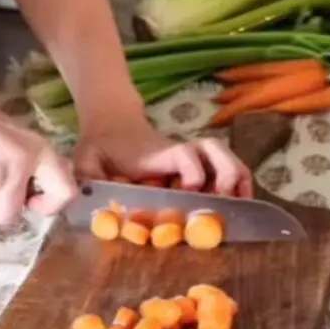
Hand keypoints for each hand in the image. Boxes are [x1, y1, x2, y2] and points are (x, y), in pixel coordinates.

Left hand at [74, 117, 253, 197]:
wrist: (112, 125)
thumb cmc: (101, 147)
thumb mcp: (86, 161)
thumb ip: (88, 179)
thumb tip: (87, 201)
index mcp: (155, 155)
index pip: (182, 154)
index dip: (191, 170)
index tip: (190, 189)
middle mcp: (178, 154)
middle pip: (213, 150)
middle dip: (226, 172)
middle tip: (225, 198)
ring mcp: (191, 158)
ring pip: (224, 156)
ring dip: (238, 176)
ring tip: (243, 203)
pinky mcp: (196, 165)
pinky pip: (225, 167)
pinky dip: (239, 181)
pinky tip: (242, 201)